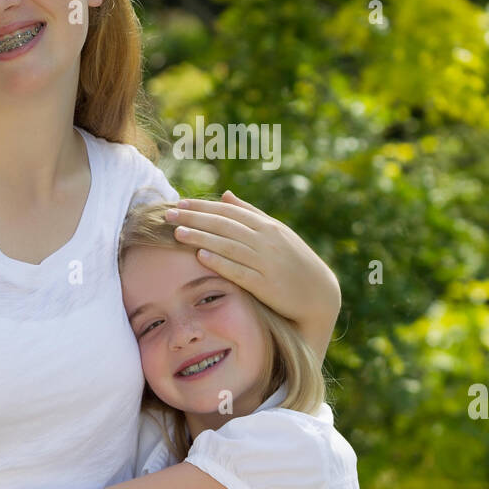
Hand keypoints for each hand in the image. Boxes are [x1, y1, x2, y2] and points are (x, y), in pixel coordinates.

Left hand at [164, 190, 340, 357]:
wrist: (319, 293)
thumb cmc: (294, 262)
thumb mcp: (276, 233)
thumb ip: (250, 214)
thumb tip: (224, 194)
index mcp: (267, 226)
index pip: (229, 212)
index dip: (203, 206)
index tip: (180, 202)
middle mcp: (266, 240)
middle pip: (224, 225)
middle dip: (195, 218)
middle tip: (169, 214)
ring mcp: (266, 262)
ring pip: (229, 245)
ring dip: (202, 237)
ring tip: (178, 232)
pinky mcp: (266, 285)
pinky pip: (239, 271)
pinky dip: (221, 262)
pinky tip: (201, 256)